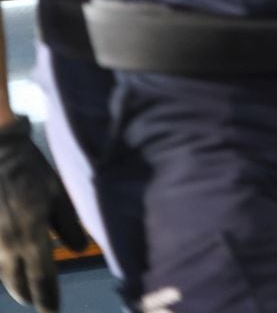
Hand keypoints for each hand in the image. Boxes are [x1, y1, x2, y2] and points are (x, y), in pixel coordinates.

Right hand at [0, 117, 86, 311]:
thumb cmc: (30, 170)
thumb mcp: (58, 193)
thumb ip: (68, 224)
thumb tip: (76, 250)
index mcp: (32, 236)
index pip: (42, 278)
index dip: (47, 299)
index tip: (51, 311)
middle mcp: (8, 245)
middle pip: (17, 282)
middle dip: (28, 294)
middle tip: (37, 300)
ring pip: (2, 272)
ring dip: (13, 281)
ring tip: (22, 287)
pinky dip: (2, 264)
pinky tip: (8, 263)